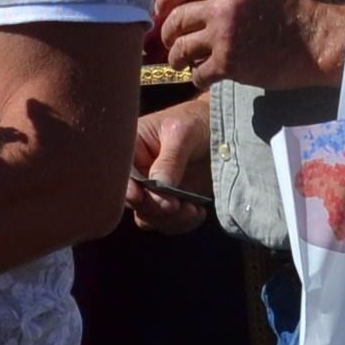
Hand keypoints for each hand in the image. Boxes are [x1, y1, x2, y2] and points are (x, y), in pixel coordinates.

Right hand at [129, 99, 214, 229]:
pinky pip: (168, 223)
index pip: (119, 173)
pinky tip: (197, 213)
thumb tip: (158, 187)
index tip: (139, 196)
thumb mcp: (183, 132)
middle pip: (132, 201)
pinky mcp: (171, 202)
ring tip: (191, 210)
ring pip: (149, 217)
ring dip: (170, 220)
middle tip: (174, 204)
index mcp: (131, 148)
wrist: (224, 129)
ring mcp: (153, 190)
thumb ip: (170, 159)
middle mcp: (137, 171)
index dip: (126, 188)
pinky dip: (182, 223)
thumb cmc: (198, 120)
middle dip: (153, 207)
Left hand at [153, 0, 344, 92]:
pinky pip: (198, 73)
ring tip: (181, 62)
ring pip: (181, 47)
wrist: (318, 41)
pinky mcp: (230, 63)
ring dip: (176, 57)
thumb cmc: (293, 14)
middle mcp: (224, 4)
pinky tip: (203, 78)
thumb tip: (195, 1)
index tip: (159, 10)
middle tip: (169, 42)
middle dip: (166, 33)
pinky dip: (196, 78)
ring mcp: (225, 34)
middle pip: (177, 18)